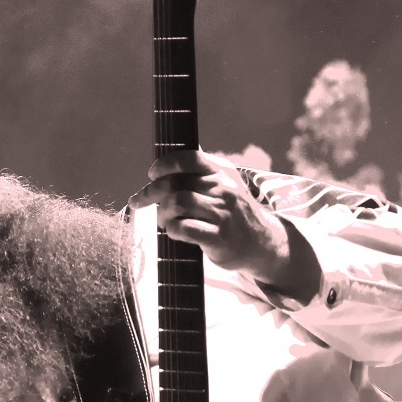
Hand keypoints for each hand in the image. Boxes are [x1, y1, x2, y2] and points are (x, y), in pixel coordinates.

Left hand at [127, 149, 282, 275]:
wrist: (261, 242)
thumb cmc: (232, 213)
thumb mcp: (223, 185)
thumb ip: (200, 173)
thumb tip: (167, 163)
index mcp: (221, 172)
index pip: (188, 158)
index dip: (164, 165)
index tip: (152, 175)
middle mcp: (222, 189)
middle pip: (175, 183)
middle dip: (151, 193)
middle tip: (140, 201)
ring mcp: (221, 213)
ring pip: (178, 203)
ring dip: (161, 213)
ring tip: (162, 220)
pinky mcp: (218, 237)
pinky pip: (184, 229)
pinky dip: (172, 229)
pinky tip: (174, 231)